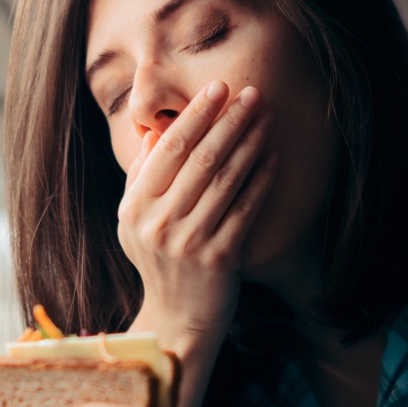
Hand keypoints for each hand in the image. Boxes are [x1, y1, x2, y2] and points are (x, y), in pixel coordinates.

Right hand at [119, 81, 277, 406]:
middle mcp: (158, 223)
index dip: (195, 115)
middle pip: (200, 159)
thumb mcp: (137, 221)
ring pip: (225, 180)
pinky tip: (272, 158)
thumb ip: (143, 177)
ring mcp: (188, 242)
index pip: (168, 150)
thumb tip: (155, 132)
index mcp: (135, 208)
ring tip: (265, 118)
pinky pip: (244, 209)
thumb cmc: (160, 261)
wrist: (177, 318)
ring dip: (249, 143)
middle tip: (251, 93)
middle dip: (228, 120)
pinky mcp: (218, 258)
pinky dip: (259, 180)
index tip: (217, 89)